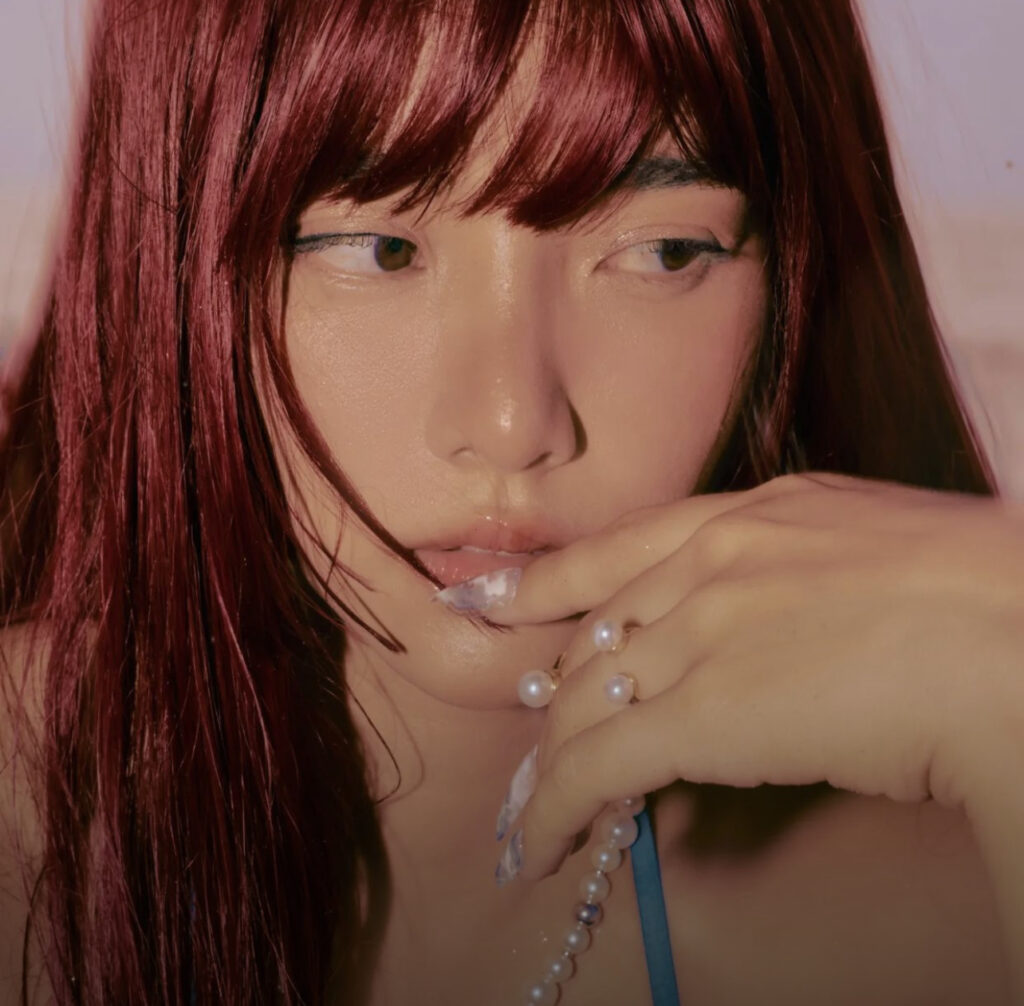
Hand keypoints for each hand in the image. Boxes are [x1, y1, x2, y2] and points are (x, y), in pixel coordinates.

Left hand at [487, 473, 1023, 878]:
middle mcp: (710, 562)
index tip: (494, 601)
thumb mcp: (874, 548)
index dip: (546, 582)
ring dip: (552, 761)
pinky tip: (541, 842)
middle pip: (597, 636)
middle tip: (543, 735)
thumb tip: (779, 633)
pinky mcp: (702, 714)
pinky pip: (598, 764)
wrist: (1016, 633)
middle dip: (561, 694)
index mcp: (753, 515)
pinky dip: (557, 808)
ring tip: (532, 805)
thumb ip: (801, 575)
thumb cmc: (981, 594)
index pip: (619, 549)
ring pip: (587, 702)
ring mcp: (700, 633)